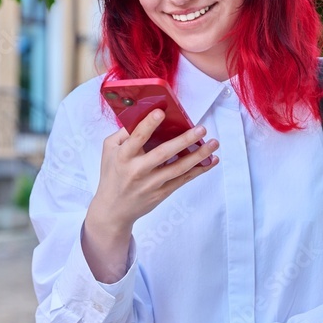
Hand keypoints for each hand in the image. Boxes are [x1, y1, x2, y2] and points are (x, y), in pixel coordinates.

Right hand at [82, 109, 218, 281]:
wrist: (113, 210)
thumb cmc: (112, 174)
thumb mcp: (109, 151)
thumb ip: (123, 134)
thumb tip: (143, 116)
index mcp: (123, 157)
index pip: (136, 138)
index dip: (148, 124)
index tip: (161, 112)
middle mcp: (138, 170)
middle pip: (163, 153)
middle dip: (184, 140)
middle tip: (201, 129)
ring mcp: (151, 184)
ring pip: (178, 168)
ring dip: (198, 155)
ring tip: (214, 143)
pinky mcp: (162, 193)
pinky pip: (183, 179)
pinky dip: (198, 170)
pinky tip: (211, 160)